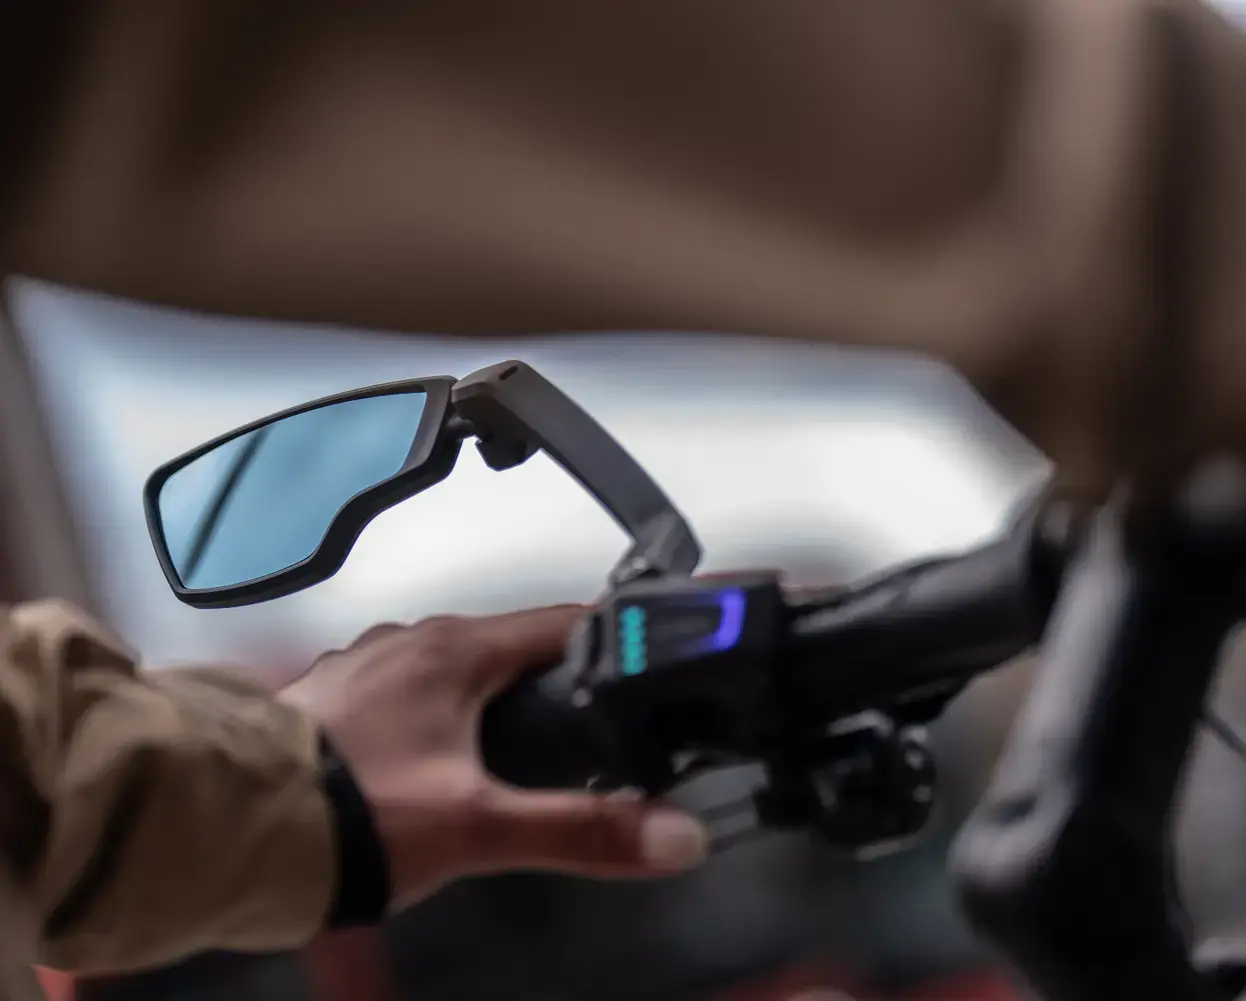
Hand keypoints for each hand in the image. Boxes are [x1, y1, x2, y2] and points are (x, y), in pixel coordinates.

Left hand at [279, 605, 707, 911]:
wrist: (227, 831)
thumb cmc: (360, 814)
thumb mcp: (481, 829)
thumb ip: (582, 830)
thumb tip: (681, 836)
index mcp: (456, 650)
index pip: (562, 620)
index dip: (615, 638)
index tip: (654, 660)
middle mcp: (410, 641)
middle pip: (510, 646)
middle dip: (556, 678)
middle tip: (601, 724)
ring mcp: (364, 666)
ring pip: (454, 669)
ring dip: (492, 698)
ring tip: (524, 750)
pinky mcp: (330, 699)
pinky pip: (405, 693)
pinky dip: (436, 716)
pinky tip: (438, 759)